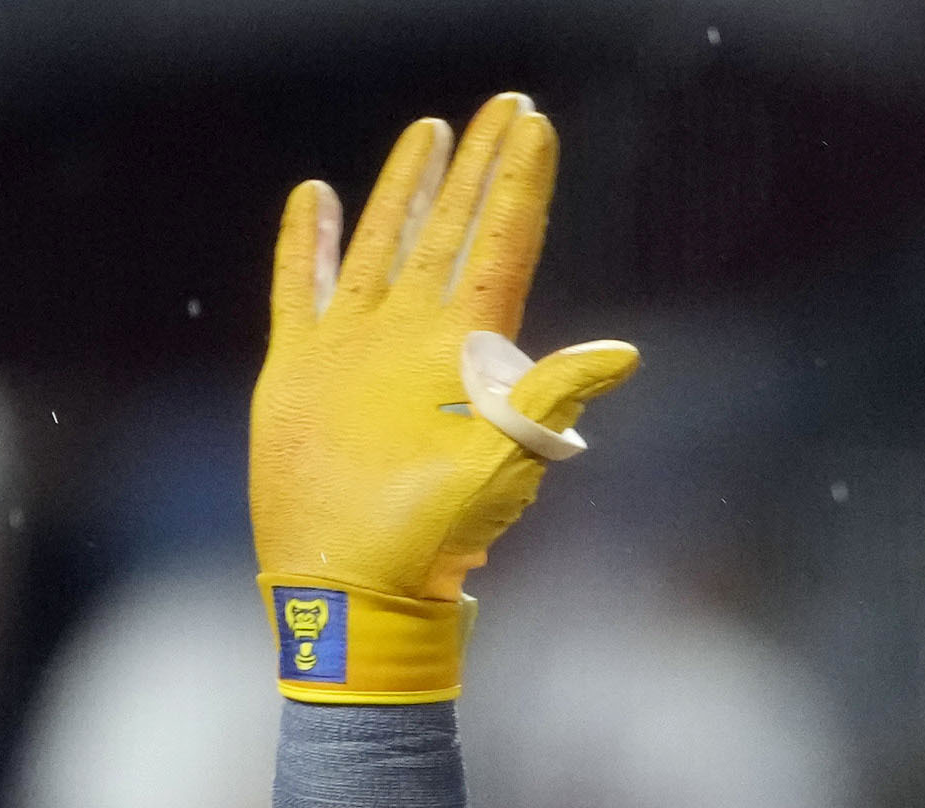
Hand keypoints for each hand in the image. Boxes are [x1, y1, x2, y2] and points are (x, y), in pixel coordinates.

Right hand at [255, 90, 639, 697]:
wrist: (354, 586)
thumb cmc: (434, 538)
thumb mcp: (504, 464)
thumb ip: (550, 399)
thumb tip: (622, 353)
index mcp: (470, 352)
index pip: (502, 243)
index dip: (520, 184)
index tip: (536, 124)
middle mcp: (418, 337)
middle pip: (453, 229)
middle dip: (478, 168)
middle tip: (503, 105)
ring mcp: (358, 347)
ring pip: (386, 244)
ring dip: (406, 189)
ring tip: (429, 132)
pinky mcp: (302, 366)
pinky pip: (303, 287)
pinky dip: (308, 244)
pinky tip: (317, 198)